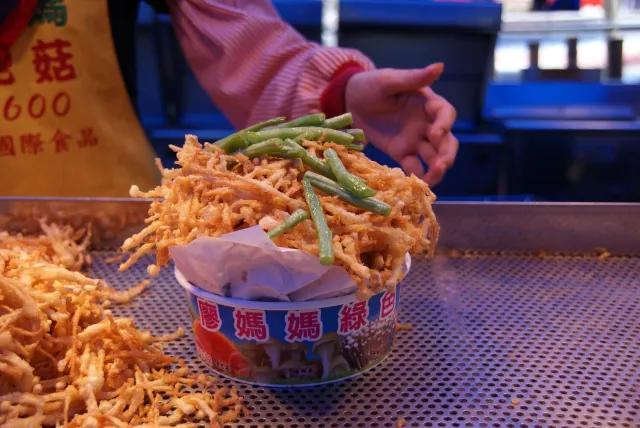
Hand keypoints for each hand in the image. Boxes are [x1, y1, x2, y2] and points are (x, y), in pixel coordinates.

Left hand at [345, 63, 457, 185]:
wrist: (349, 100)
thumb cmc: (371, 84)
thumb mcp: (389, 80)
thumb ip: (413, 77)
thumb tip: (440, 67)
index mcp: (427, 103)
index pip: (445, 114)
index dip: (445, 124)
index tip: (436, 133)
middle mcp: (426, 123)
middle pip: (446, 141)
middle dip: (446, 154)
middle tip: (441, 165)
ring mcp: (415, 139)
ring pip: (434, 157)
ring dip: (436, 169)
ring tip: (431, 180)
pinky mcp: (401, 152)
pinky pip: (414, 167)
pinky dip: (417, 176)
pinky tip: (415, 186)